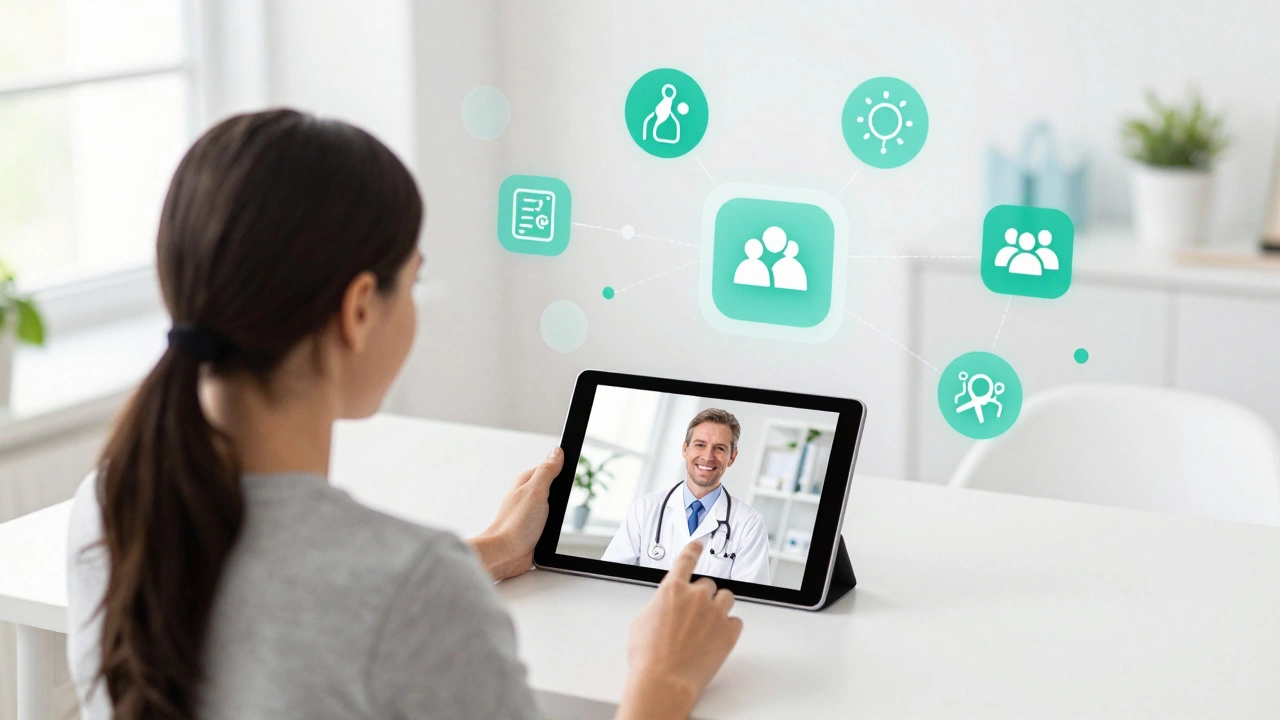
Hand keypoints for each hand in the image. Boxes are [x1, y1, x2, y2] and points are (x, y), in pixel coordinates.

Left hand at [470, 447, 562, 580]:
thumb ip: (547, 471)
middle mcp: (528, 495)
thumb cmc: (515, 523)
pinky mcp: (534, 527)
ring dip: (558, 511)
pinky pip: (550, 521)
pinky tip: (553, 528)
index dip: (562, 468)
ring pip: (553, 505)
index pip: (549, 466)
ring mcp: (531, 512)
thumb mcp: (536, 491)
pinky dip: (554, 524)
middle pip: (554, 486)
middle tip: (560, 500)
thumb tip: (557, 451)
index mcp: (526, 481)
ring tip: (555, 516)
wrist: (505, 554)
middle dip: (562, 493)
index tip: (571, 471)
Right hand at [617, 540, 743, 719]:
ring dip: (718, 606)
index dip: (693, 550)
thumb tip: (665, 608)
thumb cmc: (648, 657)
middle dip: (702, 596)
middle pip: (708, 584)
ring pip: (726, 597)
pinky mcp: (729, 632)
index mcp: (672, 590)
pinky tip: (716, 637)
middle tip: (693, 615)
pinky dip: (728, 627)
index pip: (686, 560)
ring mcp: (715, 614)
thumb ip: (658, 606)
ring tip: (707, 624)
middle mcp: (696, 597)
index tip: (698, 544)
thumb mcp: (642, 623)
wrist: (664, 681)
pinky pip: (736, 621)